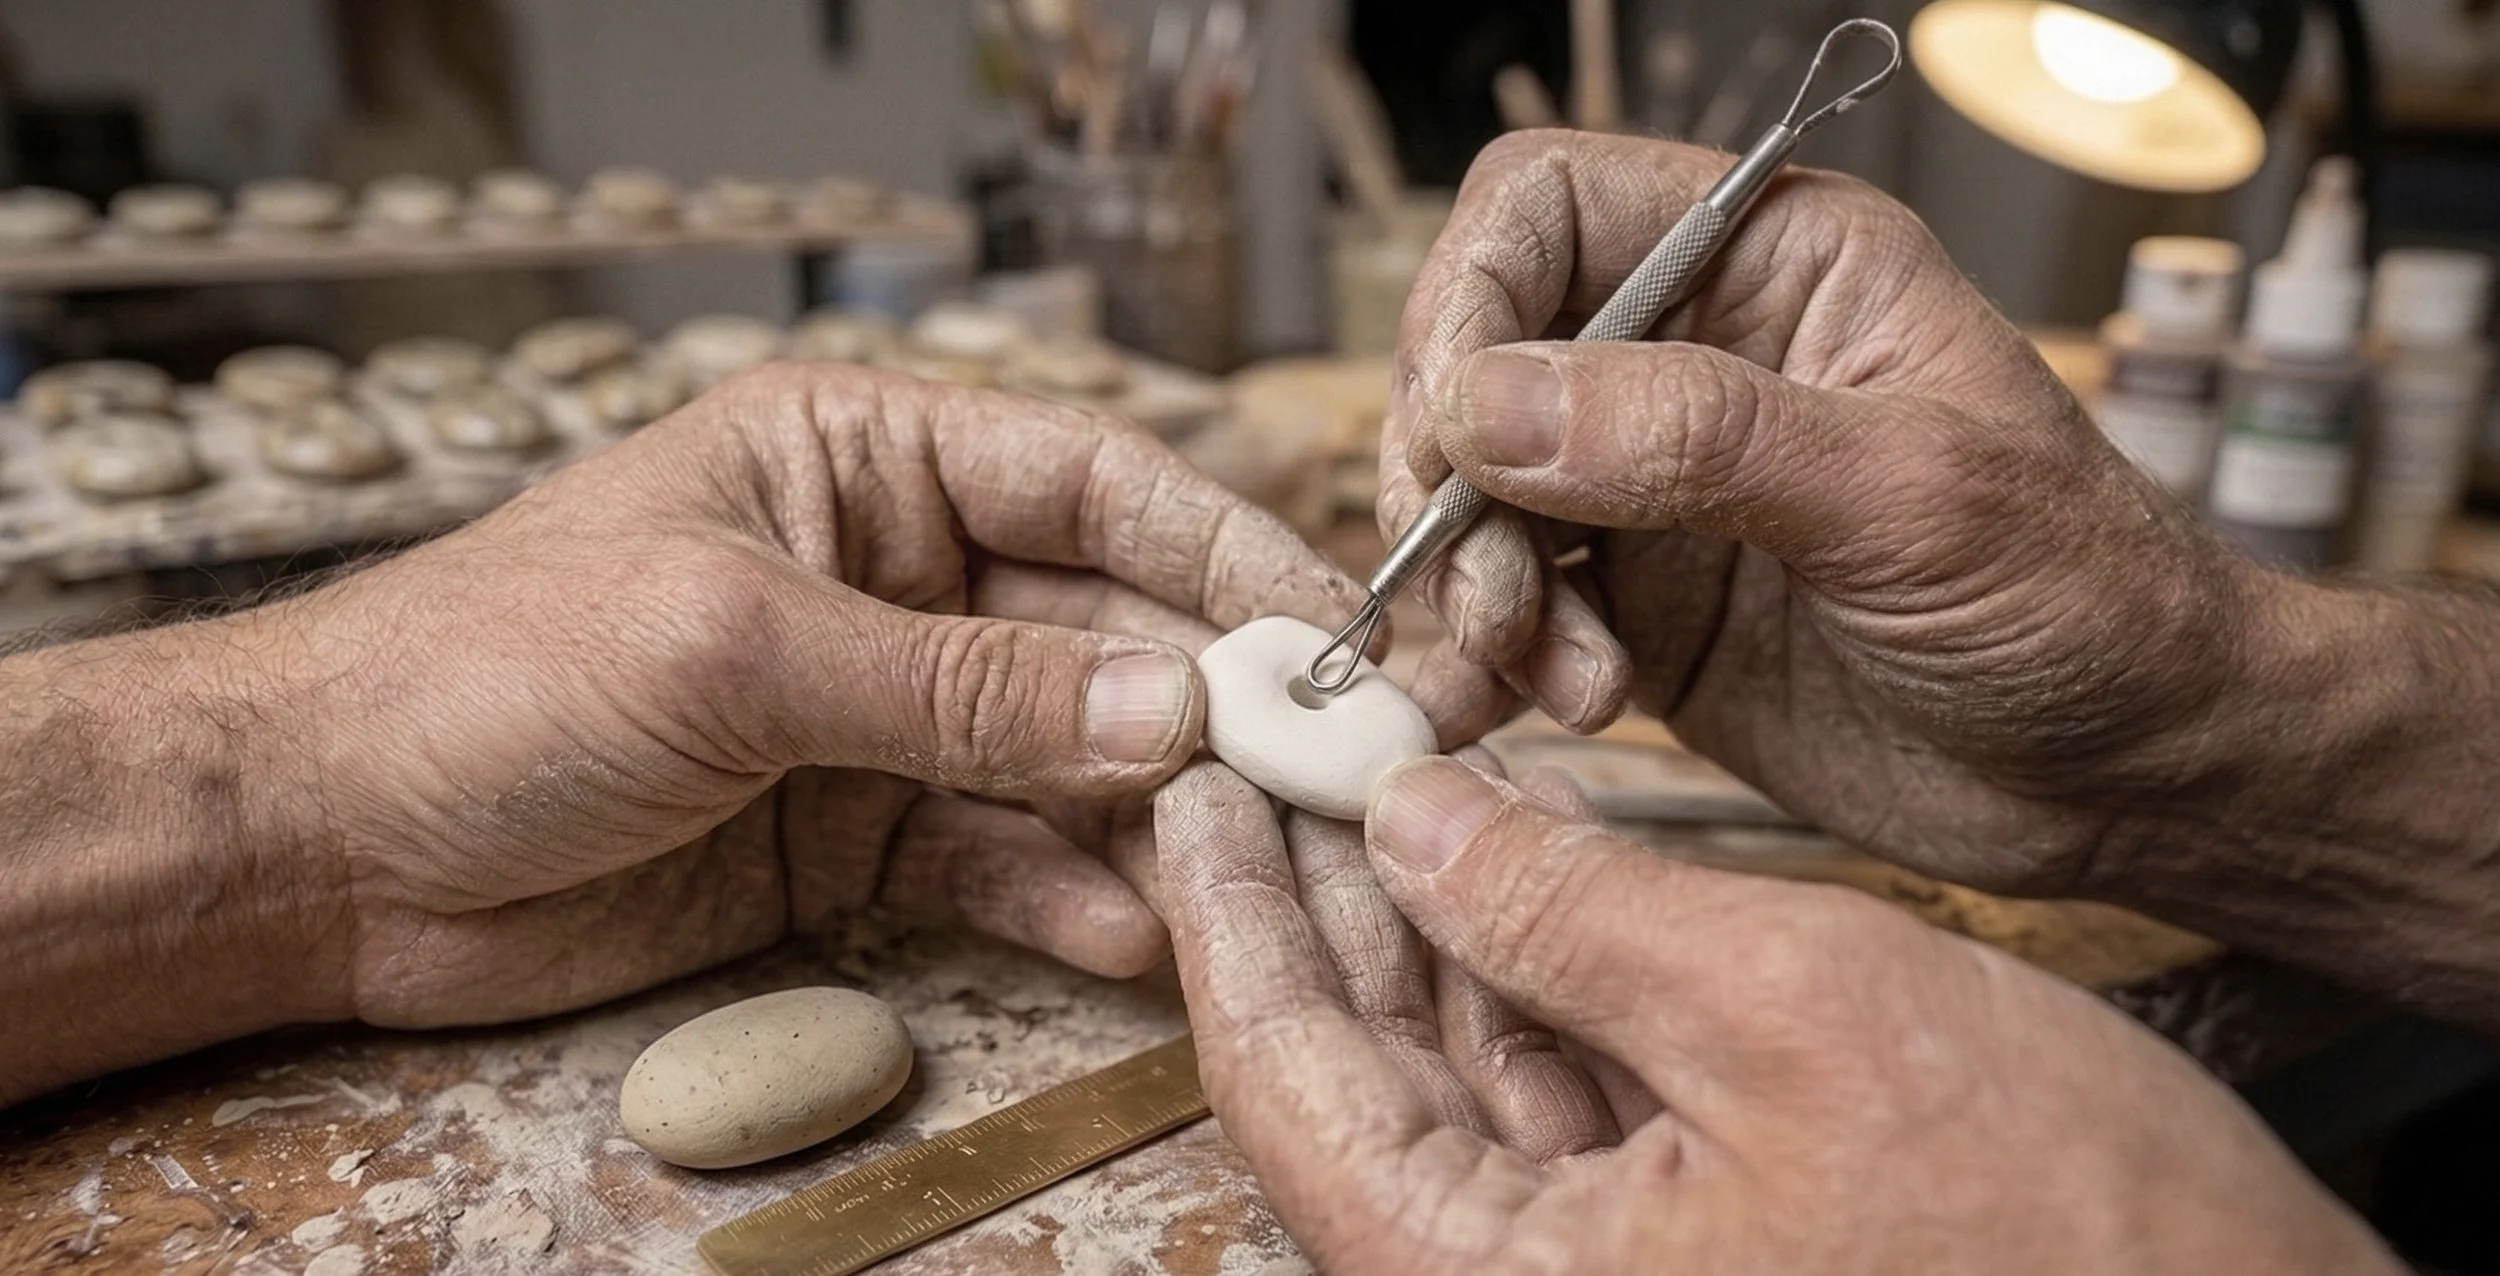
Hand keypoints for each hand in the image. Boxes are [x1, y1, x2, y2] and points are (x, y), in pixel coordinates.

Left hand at [239, 363, 1363, 1026]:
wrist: (322, 847)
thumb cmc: (488, 674)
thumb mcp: (740, 651)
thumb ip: (963, 688)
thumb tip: (1171, 710)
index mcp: (860, 458)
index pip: (1088, 479)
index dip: (1220, 549)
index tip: (1331, 631)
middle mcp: (891, 575)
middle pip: (1102, 627)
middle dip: (1213, 701)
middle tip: (1328, 778)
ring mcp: (878, 713)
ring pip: (1067, 756)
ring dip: (1160, 815)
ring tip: (1258, 873)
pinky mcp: (854, 835)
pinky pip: (997, 858)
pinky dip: (1067, 898)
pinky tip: (1136, 939)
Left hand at [1157, 755, 2402, 1274]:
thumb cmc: (2054, 1225)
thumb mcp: (1792, 1009)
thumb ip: (1571, 915)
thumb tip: (1412, 823)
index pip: (1289, 1080)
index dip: (1231, 915)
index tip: (1198, 785)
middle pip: (1356, 1068)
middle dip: (1317, 895)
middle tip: (1271, 745)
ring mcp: (1601, 1268)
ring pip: (1454, 1067)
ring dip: (1418, 917)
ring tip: (1367, 767)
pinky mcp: (1684, 1235)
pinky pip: (1556, 1088)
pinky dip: (1526, 968)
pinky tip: (1500, 855)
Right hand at [1384, 130, 2298, 893]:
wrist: (2129, 775)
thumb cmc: (2086, 597)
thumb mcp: (1910, 494)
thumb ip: (1700, 437)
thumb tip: (1496, 400)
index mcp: (1774, 263)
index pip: (1549, 208)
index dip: (1473, 296)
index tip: (1458, 421)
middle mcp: (1691, 361)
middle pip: (1477, 357)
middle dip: (1455, 472)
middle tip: (1487, 577)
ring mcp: (1652, 491)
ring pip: (1471, 495)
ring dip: (1475, 585)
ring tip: (1554, 666)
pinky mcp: (1637, 611)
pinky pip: (1503, 611)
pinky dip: (1494, 662)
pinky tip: (1556, 703)